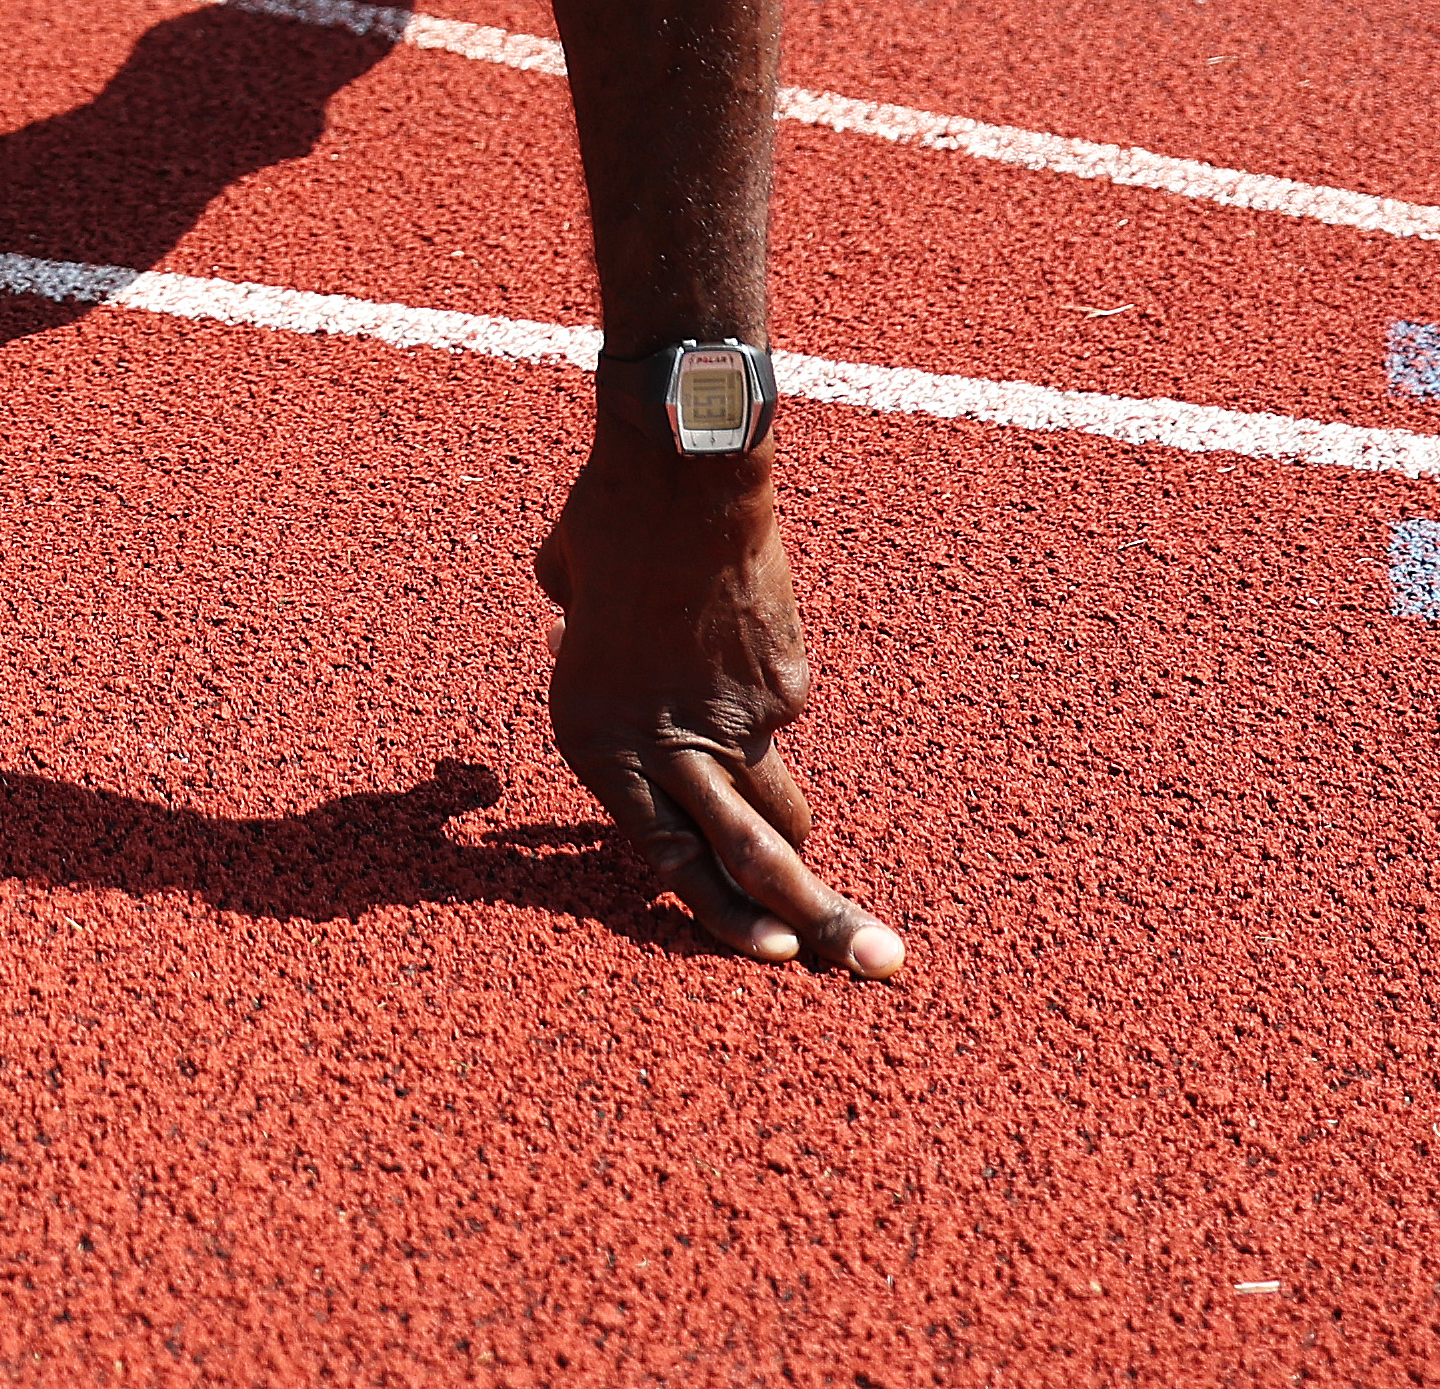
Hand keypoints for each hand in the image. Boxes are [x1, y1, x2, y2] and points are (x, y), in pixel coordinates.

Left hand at [532, 451, 907, 979]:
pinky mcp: (786, 683)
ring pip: (779, 802)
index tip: (776, 954)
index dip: (719, 913)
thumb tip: (582, 640)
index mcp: (596, 741)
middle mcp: (667, 747)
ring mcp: (736, 719)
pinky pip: (778, 714)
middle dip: (816, 923)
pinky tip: (742, 639)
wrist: (680, 471)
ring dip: (797, 837)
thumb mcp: (567, 606)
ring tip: (826, 871)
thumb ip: (581, 651)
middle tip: (871, 967)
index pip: (662, 858)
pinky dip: (765, 703)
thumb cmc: (607, 527)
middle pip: (751, 861)